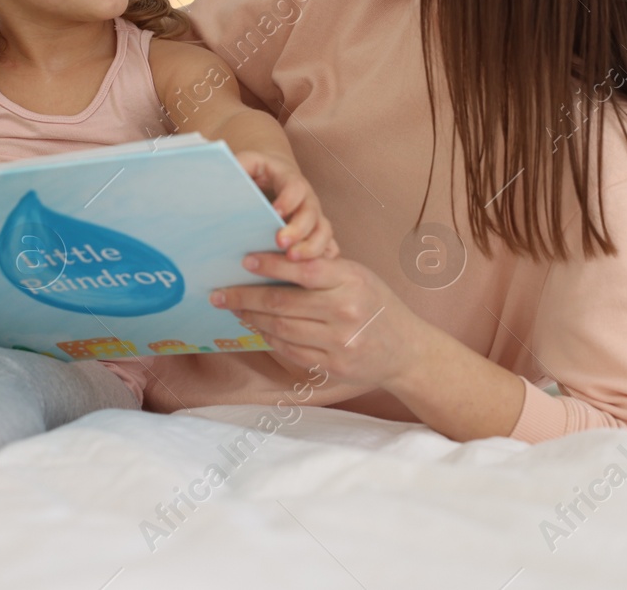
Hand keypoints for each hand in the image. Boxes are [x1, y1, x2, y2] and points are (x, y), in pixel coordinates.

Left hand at [210, 253, 429, 389]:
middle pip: (282, 303)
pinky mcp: (333, 366)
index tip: (244, 260)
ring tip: (233, 308)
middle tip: (219, 292)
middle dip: (244, 296)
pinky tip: (257, 327)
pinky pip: (290, 350)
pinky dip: (269, 337)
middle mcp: (346, 311)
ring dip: (251, 318)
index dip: (270, 264)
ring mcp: (339, 342)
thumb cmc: (377, 304)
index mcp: (352, 281)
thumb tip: (271, 260)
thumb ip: (322, 270)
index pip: (303, 269)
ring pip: (281, 328)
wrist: (407, 350)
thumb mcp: (358, 276)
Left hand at [236, 151, 338, 261]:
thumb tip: (225, 170)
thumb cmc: (259, 174)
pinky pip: (327, 247)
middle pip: (311, 214)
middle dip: (298, 229)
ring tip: (292, 259)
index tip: (275, 212)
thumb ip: (241, 164)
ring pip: (323, 232)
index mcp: (291, 180)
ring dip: (311, 248)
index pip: (295, 188)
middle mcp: (308, 200)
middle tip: (280, 243)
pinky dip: (322, 259)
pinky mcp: (316, 234)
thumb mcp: (250, 163)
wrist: (276, 178)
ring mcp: (315, 218)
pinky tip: (309, 272)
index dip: (288, 200)